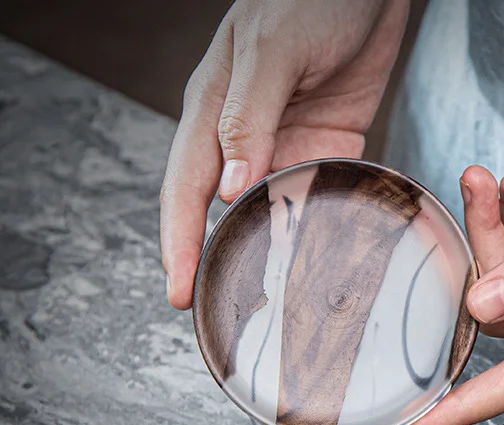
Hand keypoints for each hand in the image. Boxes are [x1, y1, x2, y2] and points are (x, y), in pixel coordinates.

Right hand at [160, 0, 408, 308]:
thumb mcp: (272, 50)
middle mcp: (242, 135)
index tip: (178, 293)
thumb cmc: (313, 0)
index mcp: (213, 110)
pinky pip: (314, 197)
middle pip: (218, 211)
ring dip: (267, 253)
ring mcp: (284, 146)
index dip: (178, 244)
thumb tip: (229, 187)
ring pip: (268, 212)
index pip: (184, 189)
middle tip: (218, 314)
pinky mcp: (325, 149)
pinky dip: (313, 229)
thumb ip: (249, 117)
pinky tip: (316, 260)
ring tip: (269, 304)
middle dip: (213, 261)